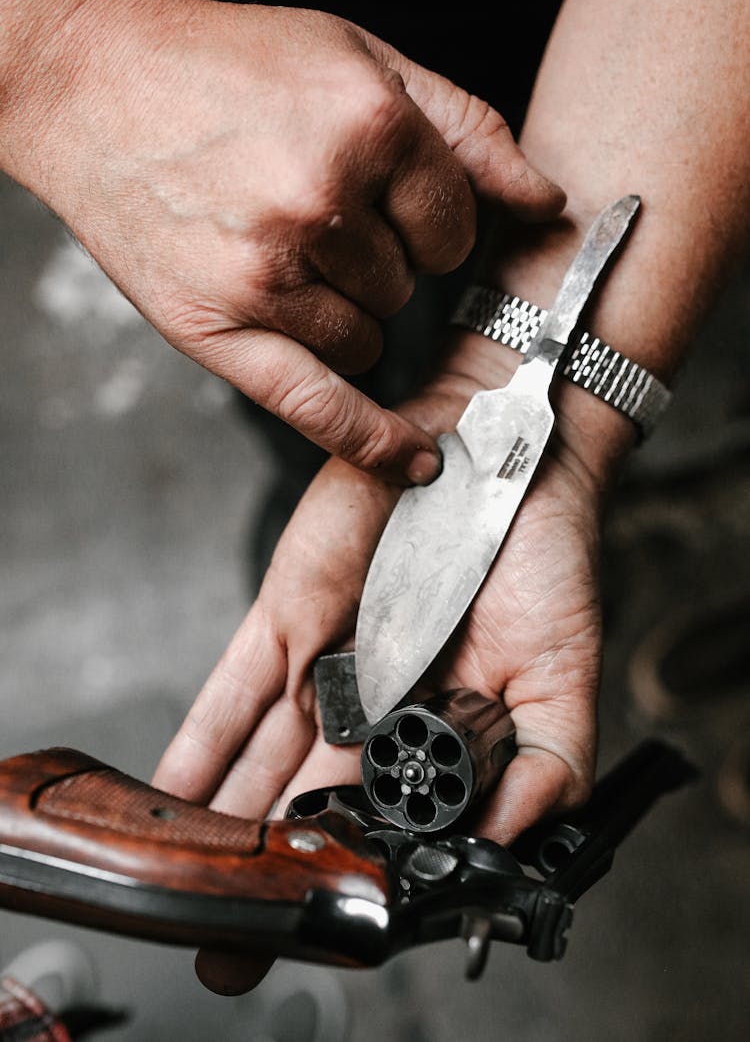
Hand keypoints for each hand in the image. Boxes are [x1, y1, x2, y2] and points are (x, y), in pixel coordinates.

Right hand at [0, 0, 564, 482]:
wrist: (97, 84)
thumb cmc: (231, 67)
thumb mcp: (362, 59)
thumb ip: (466, 131)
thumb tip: (548, 202)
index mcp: (370, 125)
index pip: (454, 230)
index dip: (429, 226)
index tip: (393, 212)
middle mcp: (322, 202)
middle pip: (408, 288)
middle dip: (379, 262)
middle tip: (310, 214)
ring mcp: (268, 273)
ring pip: (366, 340)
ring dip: (342, 312)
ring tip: (276, 253)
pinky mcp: (218, 328)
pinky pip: (320, 407)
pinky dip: (369, 439)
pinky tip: (411, 461)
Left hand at [153, 334, 617, 992]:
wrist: (500, 455)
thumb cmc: (542, 561)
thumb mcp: (562, 670)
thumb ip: (545, 761)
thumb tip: (509, 839)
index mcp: (437, 728)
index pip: (390, 816)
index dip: (360, 869)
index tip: (328, 923)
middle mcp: (375, 703)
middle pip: (314, 802)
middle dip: (277, 870)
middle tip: (237, 946)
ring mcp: (327, 658)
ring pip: (264, 758)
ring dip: (226, 823)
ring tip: (190, 886)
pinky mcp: (290, 611)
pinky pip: (238, 684)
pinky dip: (203, 740)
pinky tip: (174, 793)